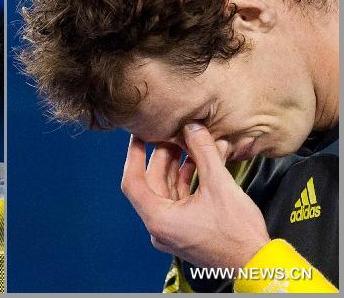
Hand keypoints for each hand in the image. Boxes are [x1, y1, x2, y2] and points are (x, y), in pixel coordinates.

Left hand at [121, 122, 270, 270]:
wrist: (258, 264)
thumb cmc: (238, 234)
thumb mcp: (219, 185)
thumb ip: (203, 151)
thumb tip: (193, 126)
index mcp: (159, 220)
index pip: (133, 181)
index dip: (134, 153)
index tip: (139, 133)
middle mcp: (160, 227)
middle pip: (152, 182)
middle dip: (163, 155)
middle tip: (173, 132)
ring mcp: (173, 230)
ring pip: (167, 189)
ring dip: (177, 165)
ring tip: (189, 142)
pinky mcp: (186, 230)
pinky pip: (179, 198)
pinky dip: (186, 179)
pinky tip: (198, 161)